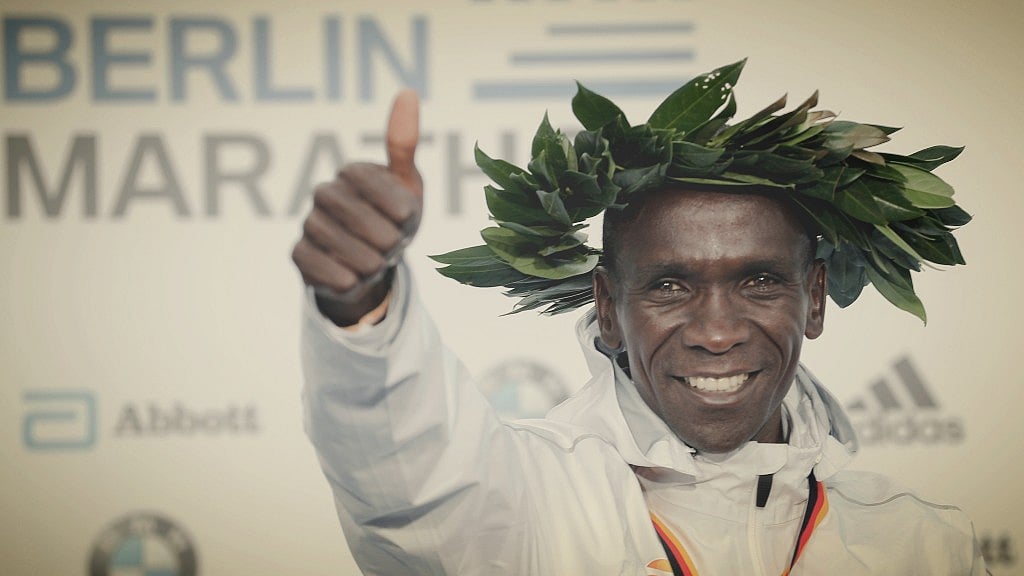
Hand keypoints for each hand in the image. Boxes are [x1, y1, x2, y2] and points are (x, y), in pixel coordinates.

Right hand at [292, 90, 422, 325]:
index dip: (394, 206)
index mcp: (353, 172)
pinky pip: (319, 268)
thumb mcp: (408, 185)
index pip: (369, 180)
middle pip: (355, 216)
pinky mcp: (299, 255)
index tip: (406, 219)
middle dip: (385, 239)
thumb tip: (408, 92)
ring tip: (378, 262)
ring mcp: (310, 223)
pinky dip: (344, 278)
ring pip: (341, 245)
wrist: (375, 264)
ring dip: (370, 262)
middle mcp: (325, 193)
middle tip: (393, 246)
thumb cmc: (395, 219)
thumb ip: (404, 144)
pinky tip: (355, 278)